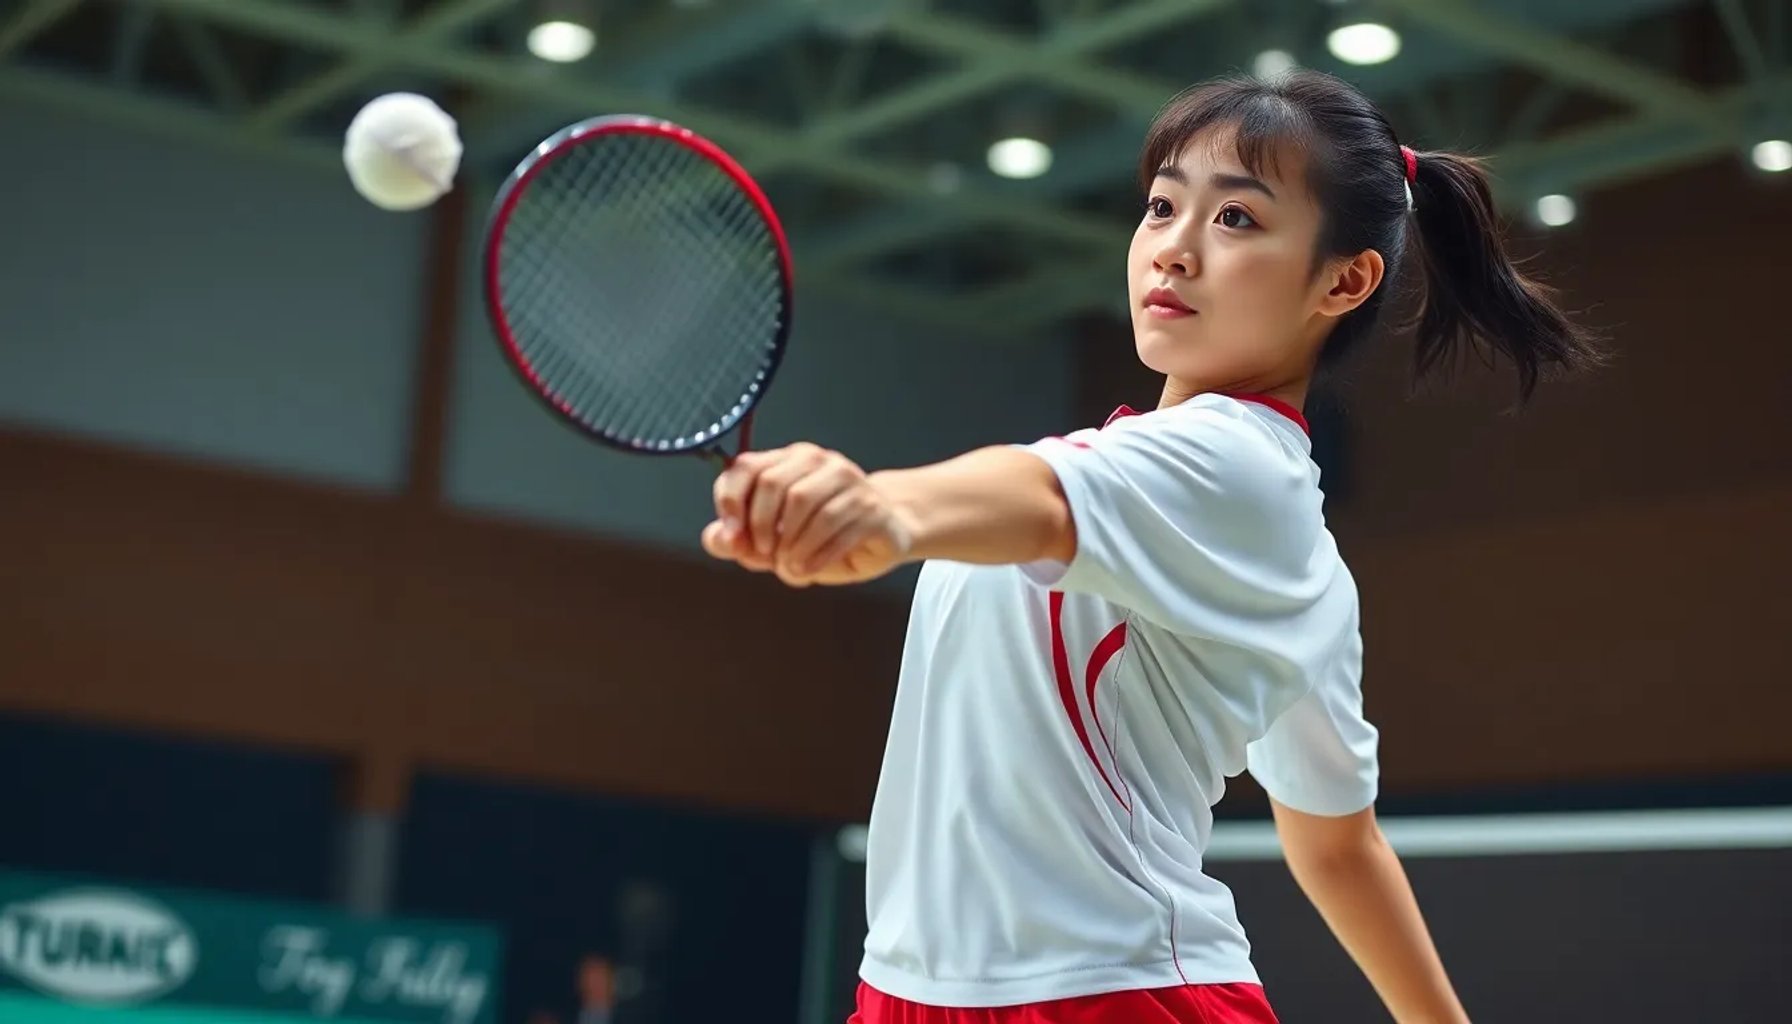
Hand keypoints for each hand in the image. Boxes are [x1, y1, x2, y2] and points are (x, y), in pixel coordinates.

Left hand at [701, 443, 912, 586]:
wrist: (885, 532)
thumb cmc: (824, 533)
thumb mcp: (775, 541)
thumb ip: (739, 540)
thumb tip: (717, 538)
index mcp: (789, 460)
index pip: (747, 467)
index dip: (731, 502)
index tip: (731, 537)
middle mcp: (819, 461)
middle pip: (775, 484)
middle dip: (762, 527)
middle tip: (764, 557)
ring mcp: (849, 480)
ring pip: (805, 505)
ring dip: (790, 546)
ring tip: (789, 568)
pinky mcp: (871, 506)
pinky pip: (835, 527)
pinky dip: (814, 556)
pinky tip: (807, 570)